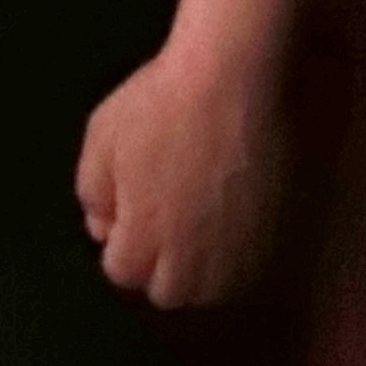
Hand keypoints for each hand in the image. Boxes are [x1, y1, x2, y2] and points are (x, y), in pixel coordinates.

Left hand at [75, 42, 285, 307]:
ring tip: (199, 223)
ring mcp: (236, 244)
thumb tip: (103, 226)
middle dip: (160, 264)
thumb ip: (93, 193)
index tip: (130, 210)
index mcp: (144, 236)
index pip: (123, 272)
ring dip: (201, 265)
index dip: (122, 241)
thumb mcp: (101, 139)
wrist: (233, 75)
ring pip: (214, 285)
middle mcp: (192, 255)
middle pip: (170, 291)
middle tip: (164, 220)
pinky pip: (250, 259)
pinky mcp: (272, 227)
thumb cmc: (160, 103)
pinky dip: (236, 249)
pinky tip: (232, 213)